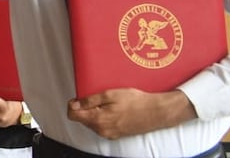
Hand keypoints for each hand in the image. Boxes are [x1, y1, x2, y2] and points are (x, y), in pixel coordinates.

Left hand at [67, 88, 194, 138]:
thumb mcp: (109, 94)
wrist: (156, 112)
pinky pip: (102, 125)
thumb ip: (90, 100)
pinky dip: (103, 117)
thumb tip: (75, 104)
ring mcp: (110, 134)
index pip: (73, 115)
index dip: (73, 104)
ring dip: (95, 112)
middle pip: (82, 118)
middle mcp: (102, 130)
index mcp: (98, 120)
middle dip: (85, 107)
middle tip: (97, 97)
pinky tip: (114, 109)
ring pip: (92, 122)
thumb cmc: (135, 102)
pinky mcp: (116, 134)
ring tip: (108, 102)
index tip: (79, 98)